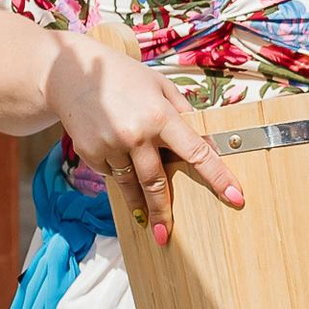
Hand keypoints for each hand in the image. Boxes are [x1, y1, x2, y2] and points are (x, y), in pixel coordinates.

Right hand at [45, 29, 240, 247]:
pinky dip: (120, 176)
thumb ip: (183, 112)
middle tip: (168, 235)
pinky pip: (112, 175)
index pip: (197, 152)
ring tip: (150, 224)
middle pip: (156, 184)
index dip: (218, 177)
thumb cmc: (124, 77)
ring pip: (131, 186)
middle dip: (164, 212)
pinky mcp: (91, 154)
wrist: (72, 74)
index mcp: (160, 116)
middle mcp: (136, 135)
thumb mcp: (160, 86)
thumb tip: (204, 139)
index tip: (236, 197)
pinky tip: (118, 166)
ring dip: (141, 207)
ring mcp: (111, 146)